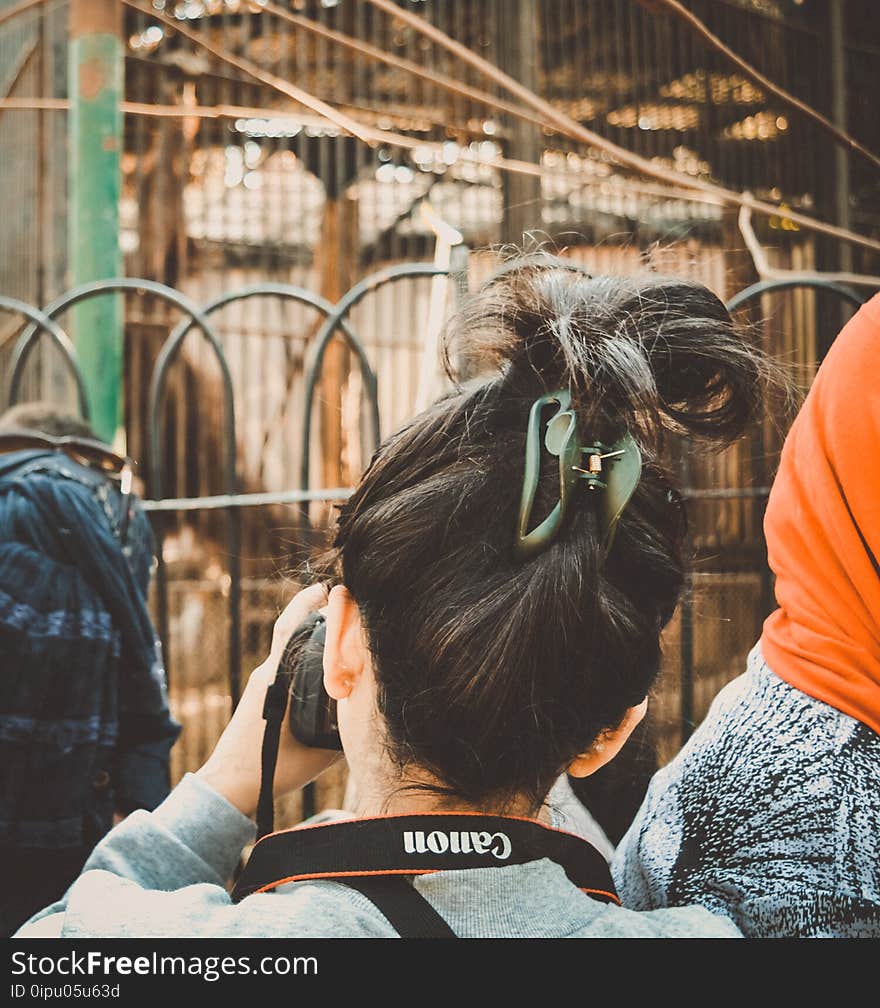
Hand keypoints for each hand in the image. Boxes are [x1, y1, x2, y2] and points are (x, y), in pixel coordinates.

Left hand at [195, 583, 342, 817]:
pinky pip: (283, 665)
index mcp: (277, 677)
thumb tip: (374, 712)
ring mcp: (261, 683)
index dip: (308, 603)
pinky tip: (321, 665)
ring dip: (307, 636)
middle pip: (290, 630)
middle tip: (340, 603)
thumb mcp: (319, 751)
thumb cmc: (271, 770)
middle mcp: (267, 673)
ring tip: (336, 630)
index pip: (291, 627)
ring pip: (287, 648)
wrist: (230, 786)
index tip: (328, 588)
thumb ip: (346, 728)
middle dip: (313, 612)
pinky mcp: (259, 695)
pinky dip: (301, 656)